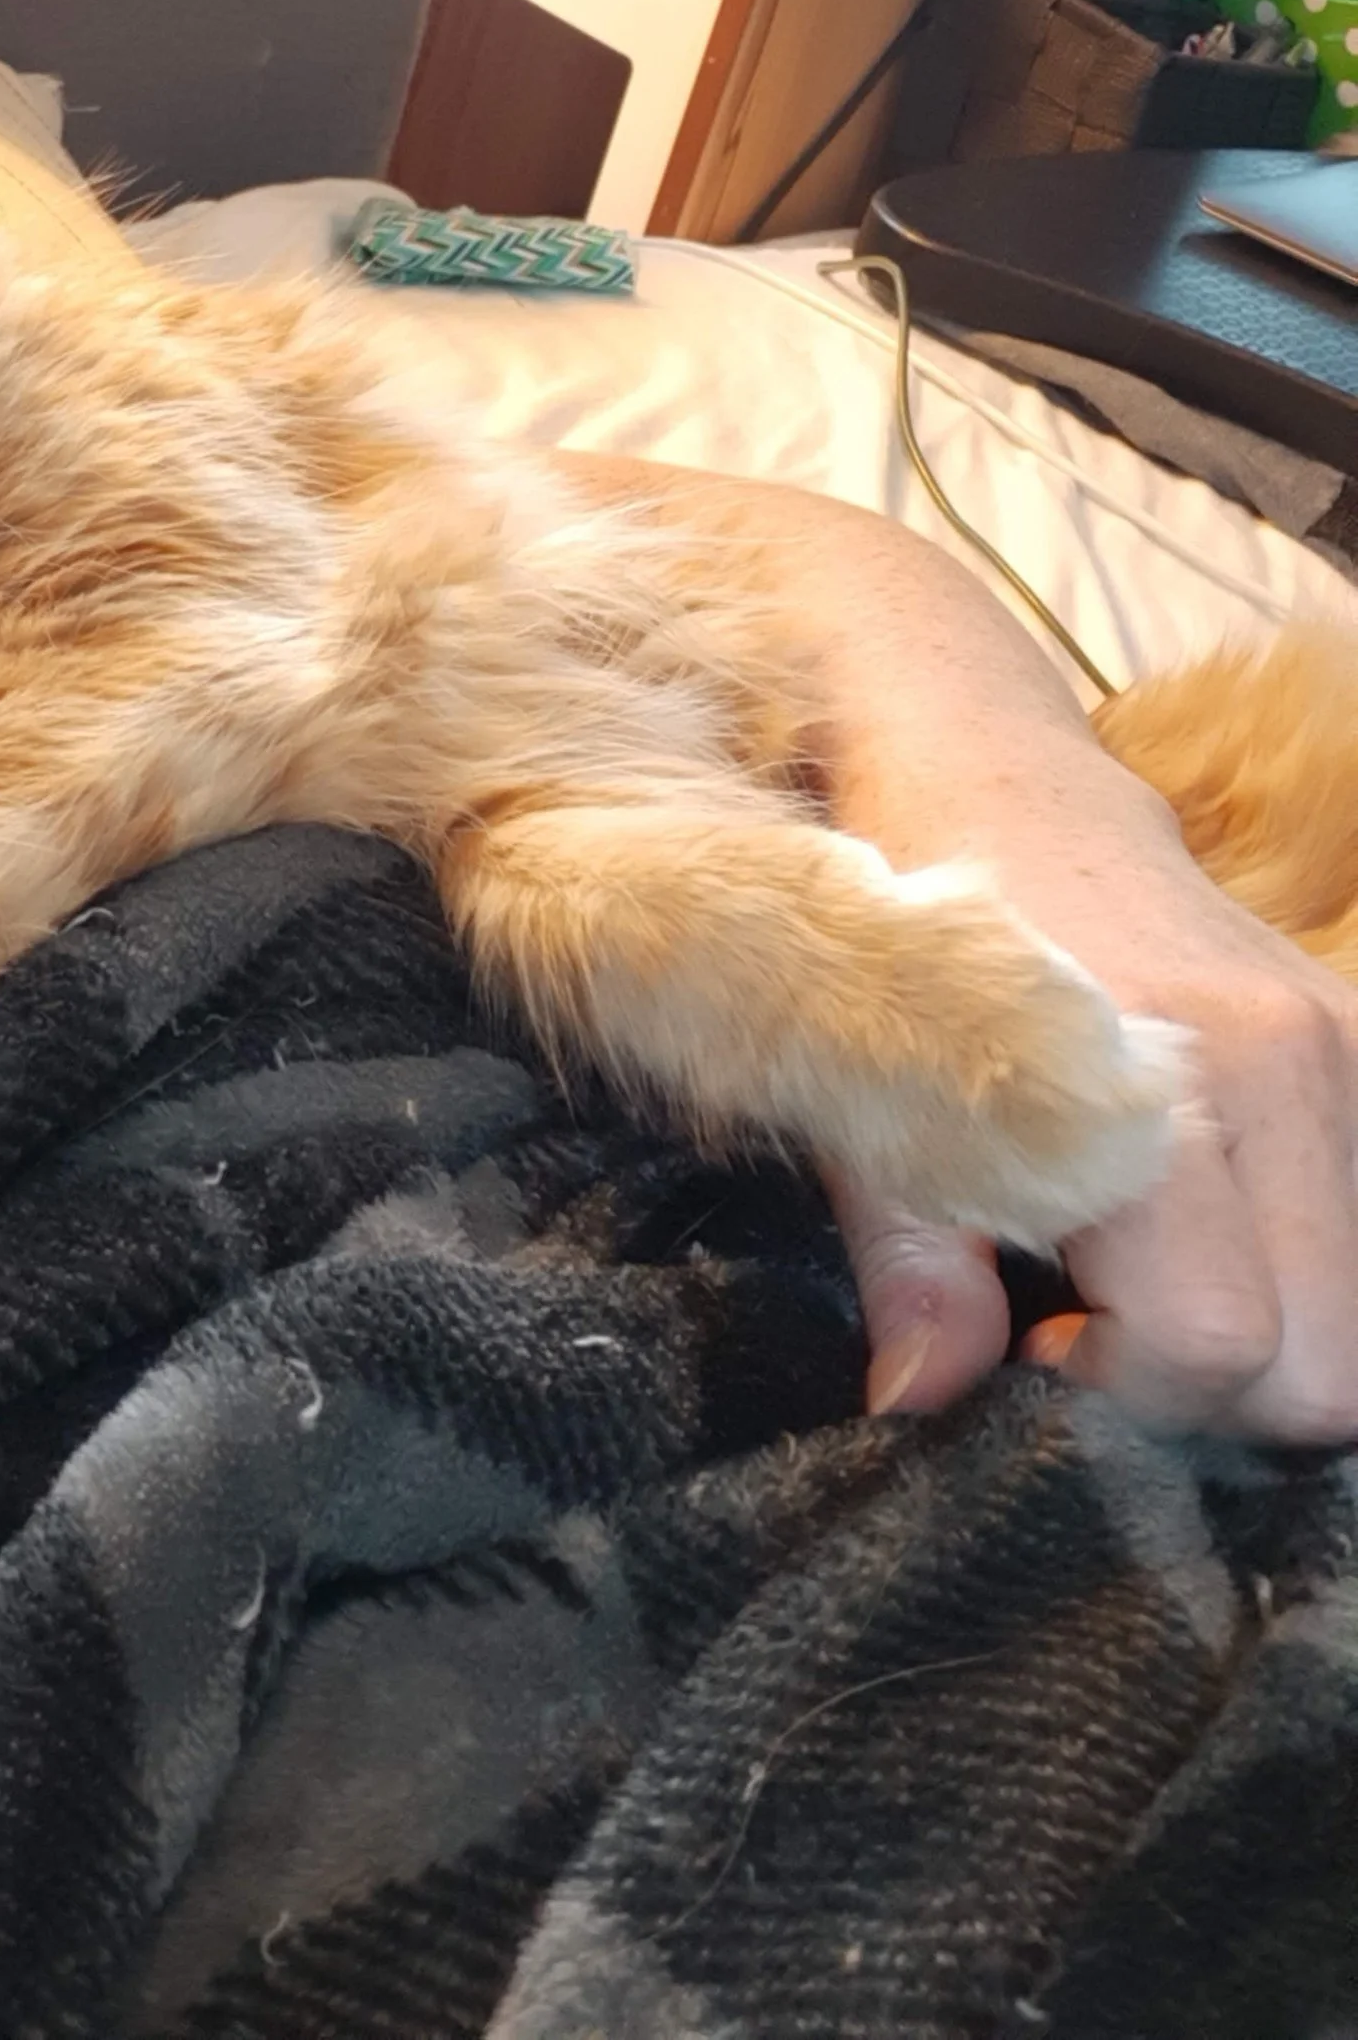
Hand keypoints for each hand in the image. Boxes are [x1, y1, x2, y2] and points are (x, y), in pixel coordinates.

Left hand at [837, 827, 1357, 1444]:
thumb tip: (917, 1400)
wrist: (990, 781)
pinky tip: (1198, 1231)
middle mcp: (1287, 1070)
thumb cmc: (915, 952)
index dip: (1129, 1386)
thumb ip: (911, 1265)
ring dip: (1270, 1341)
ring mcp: (1344, 1053)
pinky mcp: (1357, 1042)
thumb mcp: (874, 1109)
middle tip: (1100, 1331)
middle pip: (1330, 1367)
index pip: (1223, 1344)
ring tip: (1147, 1277)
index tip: (1045, 1340)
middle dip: (1215, 1393)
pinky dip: (1302, 1274)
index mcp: (1158, 1092)